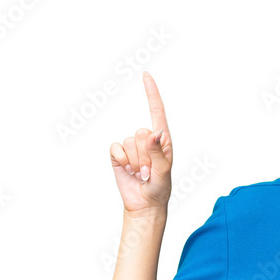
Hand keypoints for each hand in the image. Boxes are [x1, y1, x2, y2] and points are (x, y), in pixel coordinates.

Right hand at [109, 71, 173, 214]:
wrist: (144, 204)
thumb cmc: (159, 188)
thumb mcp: (163, 172)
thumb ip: (158, 153)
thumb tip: (154, 133)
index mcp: (163, 140)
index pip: (157, 112)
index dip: (151, 93)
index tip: (146, 75)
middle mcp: (147, 140)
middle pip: (141, 132)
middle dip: (145, 155)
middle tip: (150, 171)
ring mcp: (132, 147)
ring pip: (130, 142)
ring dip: (136, 162)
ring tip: (141, 174)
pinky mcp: (118, 154)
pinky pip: (116, 148)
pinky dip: (122, 161)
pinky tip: (128, 171)